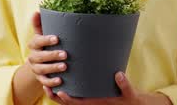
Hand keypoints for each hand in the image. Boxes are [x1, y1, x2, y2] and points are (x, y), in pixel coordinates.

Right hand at [26, 11, 66, 88]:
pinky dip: (51, 82)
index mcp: (34, 44)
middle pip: (39, 57)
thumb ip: (39, 24)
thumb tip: (36, 11)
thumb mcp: (41, 35)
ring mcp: (36, 68)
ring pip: (41, 69)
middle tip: (65, 54)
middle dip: (52, 55)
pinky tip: (60, 80)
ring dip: (52, 68)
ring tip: (64, 67)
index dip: (46, 40)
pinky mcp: (40, 79)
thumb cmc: (45, 45)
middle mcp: (33, 56)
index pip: (37, 41)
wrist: (39, 63)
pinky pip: (44, 82)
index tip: (57, 38)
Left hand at [44, 72, 171, 104]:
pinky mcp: (87, 93)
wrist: (132, 103)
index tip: (59, 92)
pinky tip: (58, 77)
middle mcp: (88, 102)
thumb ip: (124, 85)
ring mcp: (87, 98)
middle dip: (55, 96)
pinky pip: (73, 92)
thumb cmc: (129, 99)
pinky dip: (64, 87)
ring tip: (46, 80)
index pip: (78, 103)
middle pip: (68, 102)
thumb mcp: (129, 93)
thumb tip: (118, 74)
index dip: (68, 99)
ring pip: (68, 97)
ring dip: (56, 91)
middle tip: (44, 86)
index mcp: (95, 103)